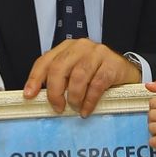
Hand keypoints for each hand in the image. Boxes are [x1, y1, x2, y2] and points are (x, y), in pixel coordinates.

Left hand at [22, 39, 139, 115]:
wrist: (126, 72)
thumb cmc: (96, 74)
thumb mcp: (75, 73)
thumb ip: (60, 80)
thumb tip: (38, 99)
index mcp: (67, 47)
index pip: (45, 60)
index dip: (35, 78)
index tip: (29, 95)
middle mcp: (81, 46)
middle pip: (59, 67)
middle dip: (55, 91)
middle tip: (58, 107)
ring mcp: (98, 53)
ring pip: (78, 76)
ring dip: (74, 97)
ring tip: (75, 108)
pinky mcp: (112, 64)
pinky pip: (96, 85)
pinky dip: (89, 101)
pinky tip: (86, 110)